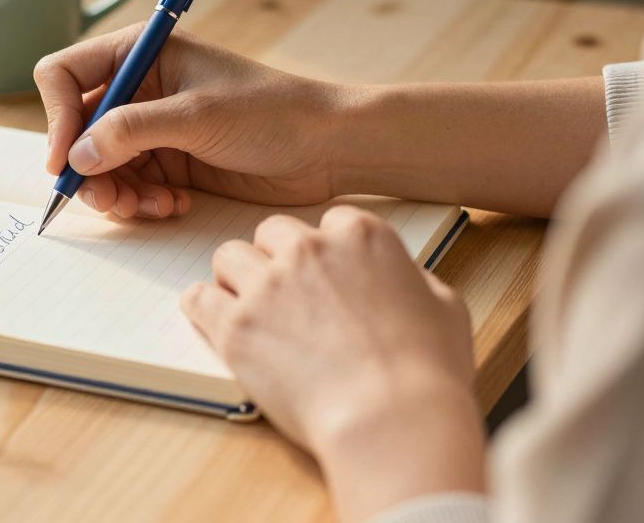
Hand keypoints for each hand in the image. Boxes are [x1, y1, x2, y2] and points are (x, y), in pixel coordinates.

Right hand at [34, 23, 352, 219]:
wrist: (327, 147)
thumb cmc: (272, 112)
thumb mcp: (197, 116)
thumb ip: (132, 131)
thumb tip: (76, 157)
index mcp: (140, 52)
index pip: (64, 75)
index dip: (57, 117)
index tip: (66, 160)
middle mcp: (138, 88)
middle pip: (75, 129)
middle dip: (86, 168)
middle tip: (109, 200)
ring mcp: (150, 128)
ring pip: (98, 165)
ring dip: (114, 192)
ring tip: (149, 207)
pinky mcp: (168, 162)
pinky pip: (128, 186)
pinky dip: (140, 202)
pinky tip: (173, 205)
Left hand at [181, 207, 485, 520]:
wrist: (390, 420)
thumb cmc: (427, 372)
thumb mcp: (444, 307)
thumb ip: (412, 278)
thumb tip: (399, 277)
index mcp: (360, 236)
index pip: (327, 223)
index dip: (325, 252)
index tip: (325, 274)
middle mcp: (308, 249)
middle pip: (271, 233)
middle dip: (275, 258)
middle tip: (284, 293)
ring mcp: (267, 285)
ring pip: (228, 257)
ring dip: (236, 278)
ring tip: (248, 307)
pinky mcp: (235, 326)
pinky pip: (198, 298)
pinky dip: (203, 307)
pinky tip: (213, 319)